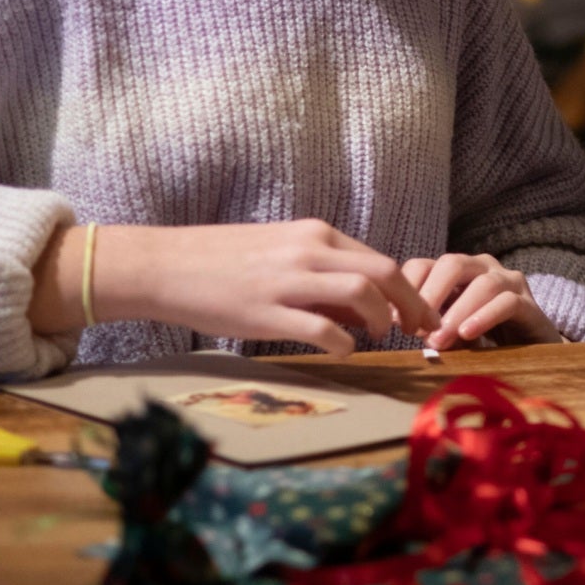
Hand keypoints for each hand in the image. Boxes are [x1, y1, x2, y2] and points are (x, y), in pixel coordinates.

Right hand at [77, 220, 439, 356]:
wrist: (164, 264)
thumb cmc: (223, 262)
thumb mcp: (281, 252)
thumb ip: (323, 274)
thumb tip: (365, 307)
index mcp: (315, 234)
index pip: (379, 258)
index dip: (405, 288)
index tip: (414, 312)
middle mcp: (308, 250)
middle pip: (384, 271)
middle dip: (411, 302)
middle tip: (420, 328)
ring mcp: (287, 280)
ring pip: (362, 291)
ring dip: (381, 318)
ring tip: (377, 336)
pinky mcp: (265, 311)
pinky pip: (321, 328)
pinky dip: (342, 342)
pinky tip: (341, 349)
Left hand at [401, 253, 562, 349]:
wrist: (531, 355)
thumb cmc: (482, 340)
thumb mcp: (447, 332)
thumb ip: (427, 325)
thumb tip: (398, 324)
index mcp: (457, 272)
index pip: (424, 264)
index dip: (407, 288)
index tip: (393, 319)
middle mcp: (483, 268)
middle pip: (452, 264)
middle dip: (431, 294)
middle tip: (416, 328)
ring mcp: (510, 282)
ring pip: (483, 283)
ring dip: (457, 312)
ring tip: (439, 340)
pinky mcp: (531, 304)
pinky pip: (507, 302)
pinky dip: (485, 316)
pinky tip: (468, 334)